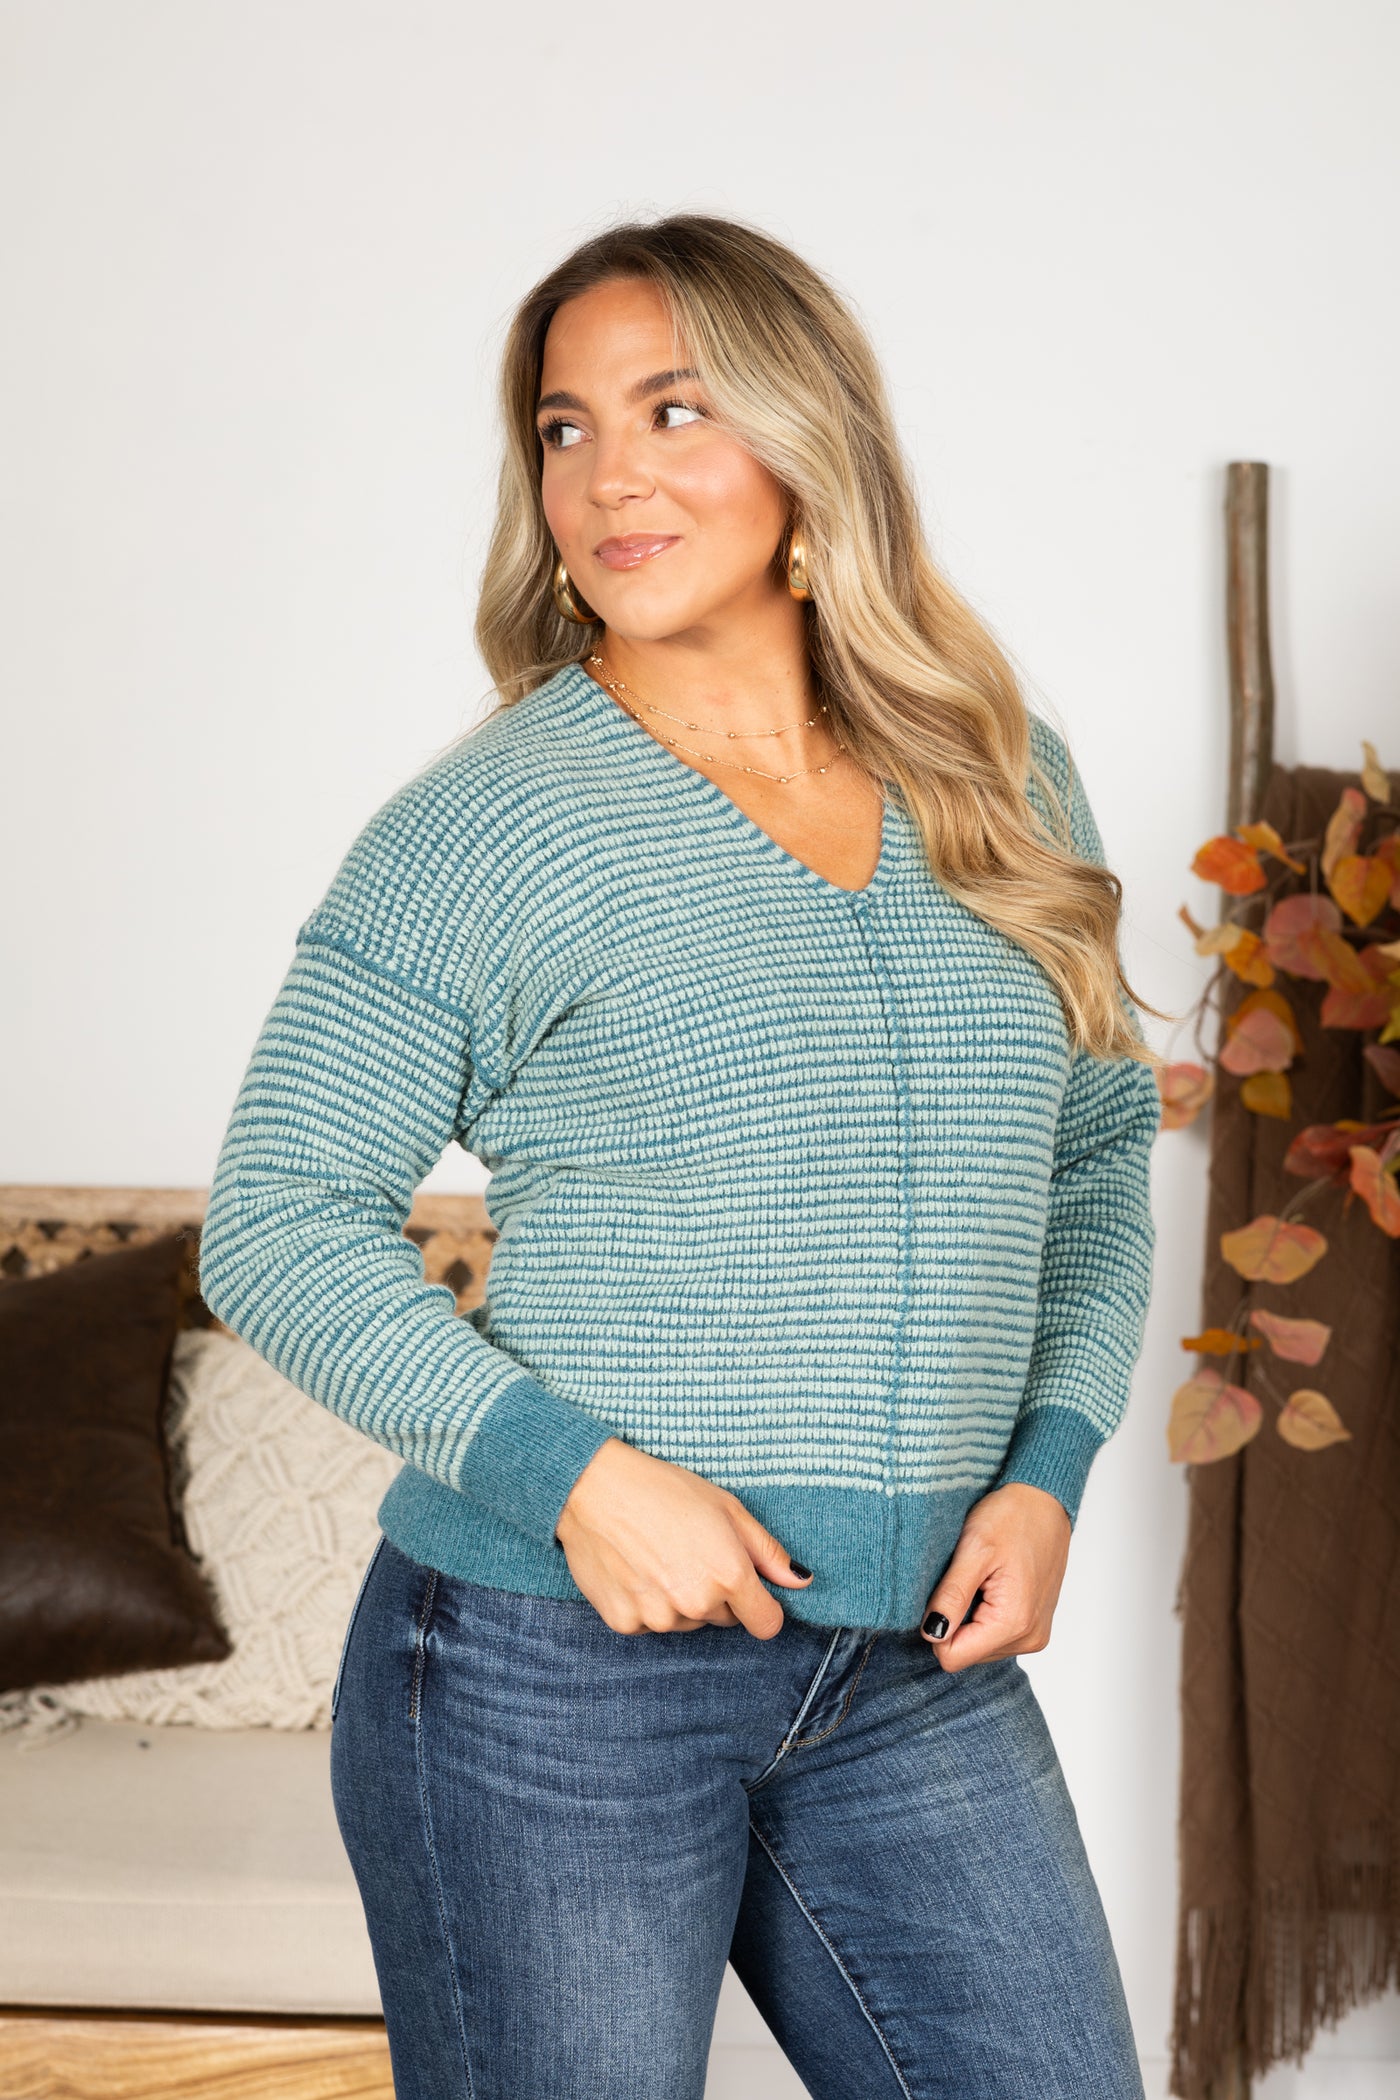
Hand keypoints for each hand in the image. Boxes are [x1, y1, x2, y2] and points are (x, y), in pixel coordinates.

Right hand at [554, 1437, 812, 1638]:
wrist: (593, 1488)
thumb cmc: (664, 1489)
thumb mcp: (727, 1507)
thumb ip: (768, 1551)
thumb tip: (801, 1581)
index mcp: (729, 1575)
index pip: (767, 1624)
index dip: (761, 1605)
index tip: (748, 1589)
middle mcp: (696, 1604)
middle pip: (724, 1619)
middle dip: (717, 1594)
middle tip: (691, 1553)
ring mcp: (658, 1618)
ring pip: (686, 1622)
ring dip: (680, 1600)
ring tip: (659, 1557)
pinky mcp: (625, 1623)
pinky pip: (650, 1623)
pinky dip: (646, 1604)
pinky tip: (635, 1569)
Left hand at [920, 1482, 1070, 1671]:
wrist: (1046, 1501)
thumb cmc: (1013, 1517)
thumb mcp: (974, 1550)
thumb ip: (952, 1596)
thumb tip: (931, 1633)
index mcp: (1013, 1622)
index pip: (953, 1656)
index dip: (936, 1626)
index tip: (944, 1590)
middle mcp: (1029, 1638)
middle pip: (965, 1652)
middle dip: (955, 1618)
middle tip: (966, 1578)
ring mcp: (1034, 1634)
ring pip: (977, 1645)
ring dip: (969, 1615)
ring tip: (981, 1577)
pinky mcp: (1033, 1626)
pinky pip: (993, 1635)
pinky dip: (984, 1612)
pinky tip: (991, 1583)